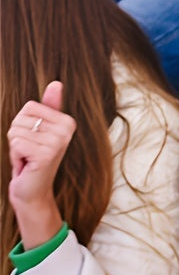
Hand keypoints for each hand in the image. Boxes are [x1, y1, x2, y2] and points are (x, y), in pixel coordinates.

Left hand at [7, 82, 72, 249]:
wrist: (33, 190)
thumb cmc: (33, 158)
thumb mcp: (40, 131)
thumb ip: (48, 107)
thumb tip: (56, 83)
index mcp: (67, 121)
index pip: (29, 107)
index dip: (23, 124)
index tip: (33, 140)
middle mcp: (66, 130)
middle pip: (21, 119)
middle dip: (17, 136)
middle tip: (29, 151)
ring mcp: (57, 142)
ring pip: (16, 132)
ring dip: (15, 148)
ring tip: (27, 158)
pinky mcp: (46, 154)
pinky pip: (16, 144)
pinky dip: (15, 156)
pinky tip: (26, 164)